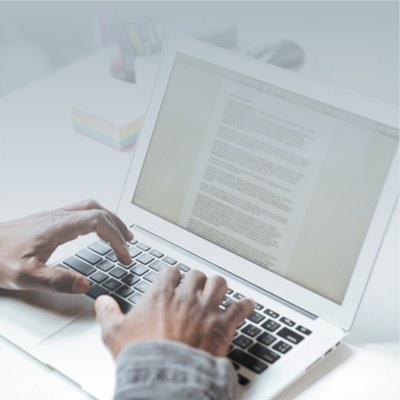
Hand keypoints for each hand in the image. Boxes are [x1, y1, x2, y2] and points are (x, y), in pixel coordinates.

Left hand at [0, 199, 131, 292]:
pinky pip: (80, 213)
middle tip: (129, 242)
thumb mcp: (26, 276)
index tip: (123, 255)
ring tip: (119, 234)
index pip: (99, 222)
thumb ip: (57, 281)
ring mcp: (53, 216)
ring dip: (108, 219)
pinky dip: (96, 220)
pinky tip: (94, 232)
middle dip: (118, 225)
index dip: (117, 238)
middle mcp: (58, 216)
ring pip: (90, 208)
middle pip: (98, 210)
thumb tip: (86, 284)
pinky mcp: (48, 220)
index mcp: (58, 226)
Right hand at [95, 267, 254, 357]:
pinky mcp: (223, 325)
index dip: (172, 275)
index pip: (170, 272)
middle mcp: (186, 297)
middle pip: (196, 275)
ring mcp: (206, 309)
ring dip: (218, 287)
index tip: (173, 280)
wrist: (166, 377)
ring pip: (219, 284)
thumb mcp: (114, 334)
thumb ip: (107, 314)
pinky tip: (248, 305)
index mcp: (162, 295)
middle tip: (195, 288)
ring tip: (217, 291)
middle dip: (196, 280)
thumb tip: (101, 302)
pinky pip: (240, 308)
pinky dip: (246, 306)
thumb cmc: (143, 356)